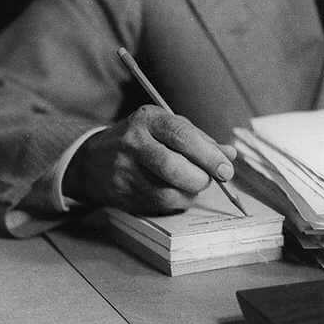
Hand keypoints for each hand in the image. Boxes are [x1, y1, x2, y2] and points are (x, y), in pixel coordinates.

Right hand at [62, 105, 238, 213]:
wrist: (93, 160)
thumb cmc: (142, 140)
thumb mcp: (166, 128)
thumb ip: (200, 140)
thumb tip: (230, 154)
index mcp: (148, 119)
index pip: (182, 135)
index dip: (208, 154)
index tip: (226, 168)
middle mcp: (132, 142)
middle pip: (172, 166)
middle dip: (200, 178)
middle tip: (212, 179)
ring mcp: (123, 170)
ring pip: (166, 192)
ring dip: (189, 193)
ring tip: (194, 185)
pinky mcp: (121, 194)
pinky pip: (158, 205)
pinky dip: (176, 202)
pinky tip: (177, 192)